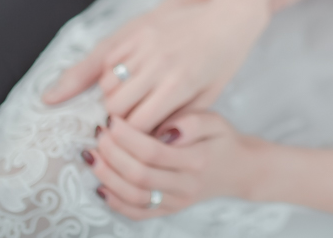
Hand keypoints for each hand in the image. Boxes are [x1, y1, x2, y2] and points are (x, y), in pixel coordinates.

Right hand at [44, 0, 269, 132]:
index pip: (137, 123)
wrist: (228, 17)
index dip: (134, 136)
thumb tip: (154, 138)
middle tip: (129, 120)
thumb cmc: (223, 58)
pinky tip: (127, 78)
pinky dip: (111, 74)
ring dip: (114, 96)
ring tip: (129, 99)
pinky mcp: (140, 31)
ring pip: (107, 84)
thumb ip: (181, 118)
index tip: (137, 137)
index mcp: (179, 85)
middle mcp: (159, 65)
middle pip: (115, 106)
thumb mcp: (209, 95)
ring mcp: (147, 45)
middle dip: (119, 119)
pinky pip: (109, 60)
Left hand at [85, 112, 261, 219]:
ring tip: (92, 155)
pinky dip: (115, 202)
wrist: (240, 169)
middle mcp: (186, 185)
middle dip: (112, 154)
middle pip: (139, 175)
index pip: (154, 151)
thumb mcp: (214, 120)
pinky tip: (100, 185)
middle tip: (98, 133)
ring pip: (135, 197)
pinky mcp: (169, 210)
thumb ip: (191, 121)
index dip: (127, 137)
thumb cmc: (222, 139)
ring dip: (108, 177)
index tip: (111, 120)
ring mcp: (177, 202)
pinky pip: (139, 213)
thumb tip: (165, 129)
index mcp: (197, 160)